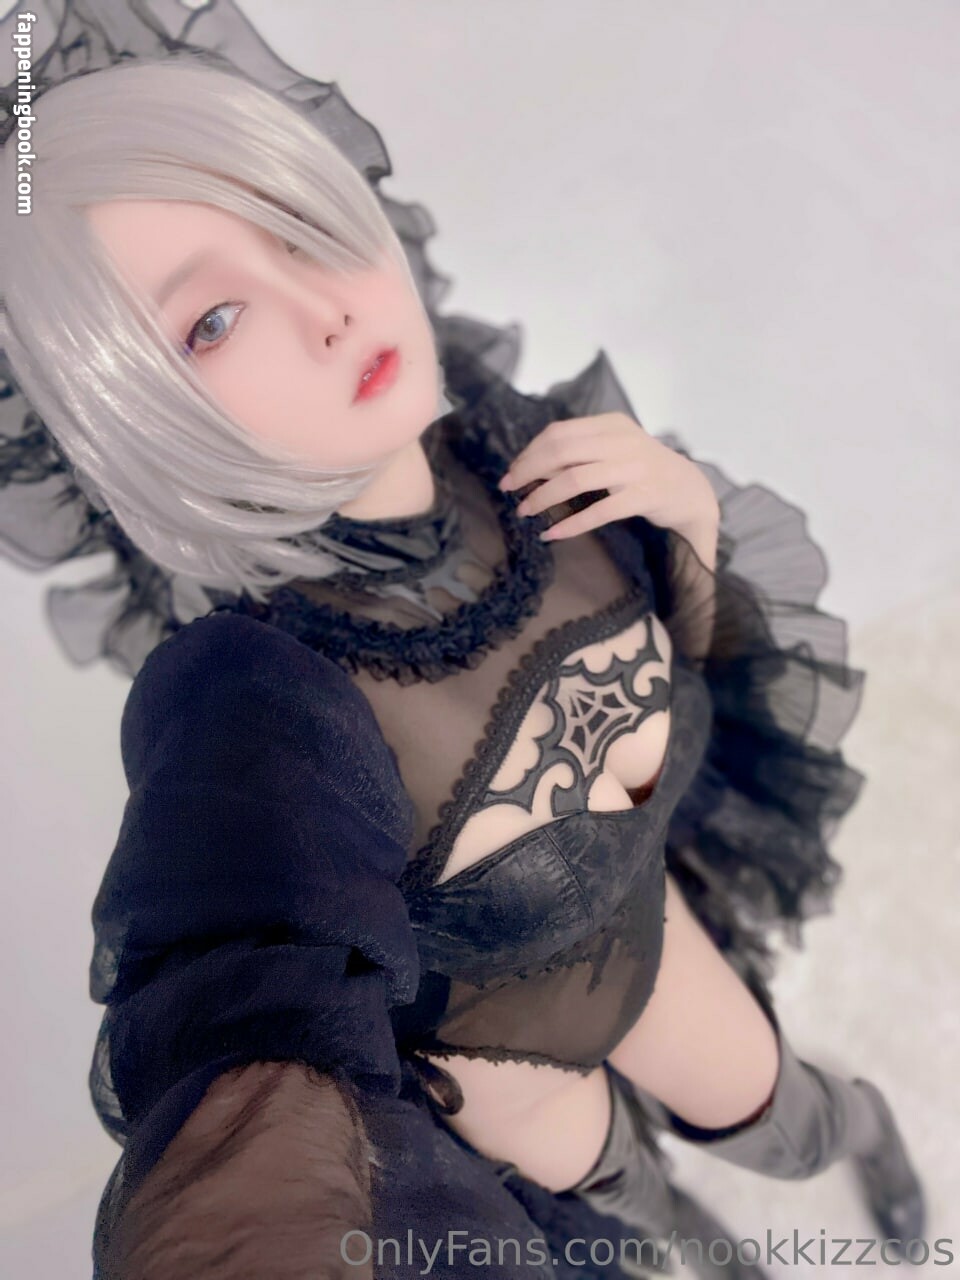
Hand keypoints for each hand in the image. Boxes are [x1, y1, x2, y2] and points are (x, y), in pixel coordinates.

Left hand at [498, 412, 718, 541]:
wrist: (690, 490)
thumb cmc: (643, 470)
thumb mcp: (614, 448)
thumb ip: (581, 451)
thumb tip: (532, 465)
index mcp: (612, 424)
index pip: (559, 433)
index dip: (530, 453)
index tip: (513, 472)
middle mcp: (623, 441)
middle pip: (560, 452)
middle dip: (528, 472)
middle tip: (509, 490)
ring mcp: (635, 469)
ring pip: (574, 480)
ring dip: (543, 497)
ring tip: (525, 511)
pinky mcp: (643, 497)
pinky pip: (598, 512)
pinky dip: (570, 525)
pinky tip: (552, 534)